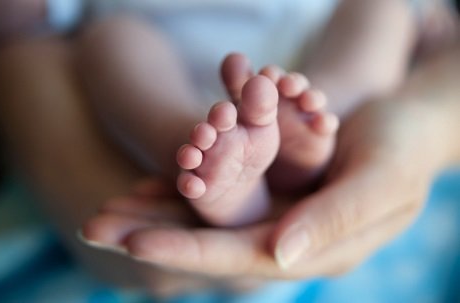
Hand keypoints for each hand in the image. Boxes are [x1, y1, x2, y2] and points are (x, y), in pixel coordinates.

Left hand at [82, 98, 436, 278]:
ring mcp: (273, 216)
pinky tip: (145, 187)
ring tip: (105, 209)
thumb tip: (279, 253)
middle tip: (95, 227)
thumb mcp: (382, 178)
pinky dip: (180, 193)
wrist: (403, 125)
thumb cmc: (402, 148)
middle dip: (153, 236)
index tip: (135, 244)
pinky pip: (216, 196)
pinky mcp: (267, 192)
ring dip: (154, 215)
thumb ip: (336, 218)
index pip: (241, 258)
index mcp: (316, 249)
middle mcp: (286, 240)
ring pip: (204, 221)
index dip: (189, 251)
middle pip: (210, 244)